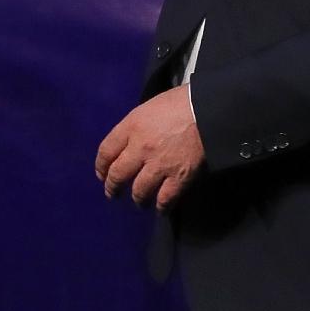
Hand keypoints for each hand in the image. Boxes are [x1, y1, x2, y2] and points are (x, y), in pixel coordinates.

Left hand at [95, 86, 203, 210]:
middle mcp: (140, 148)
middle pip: (118, 174)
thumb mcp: (148, 108)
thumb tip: (132, 141)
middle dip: (113, 187)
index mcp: (131, 127)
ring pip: (139, 191)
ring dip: (137, 199)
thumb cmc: (180, 102)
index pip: (105, 151)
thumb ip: (136, 126)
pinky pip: (165, 199)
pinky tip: (161, 208)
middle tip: (113, 193)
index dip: (101, 166)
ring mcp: (159, 165)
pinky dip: (162, 206)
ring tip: (140, 202)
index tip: (102, 174)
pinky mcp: (179, 177)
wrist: (209, 110)